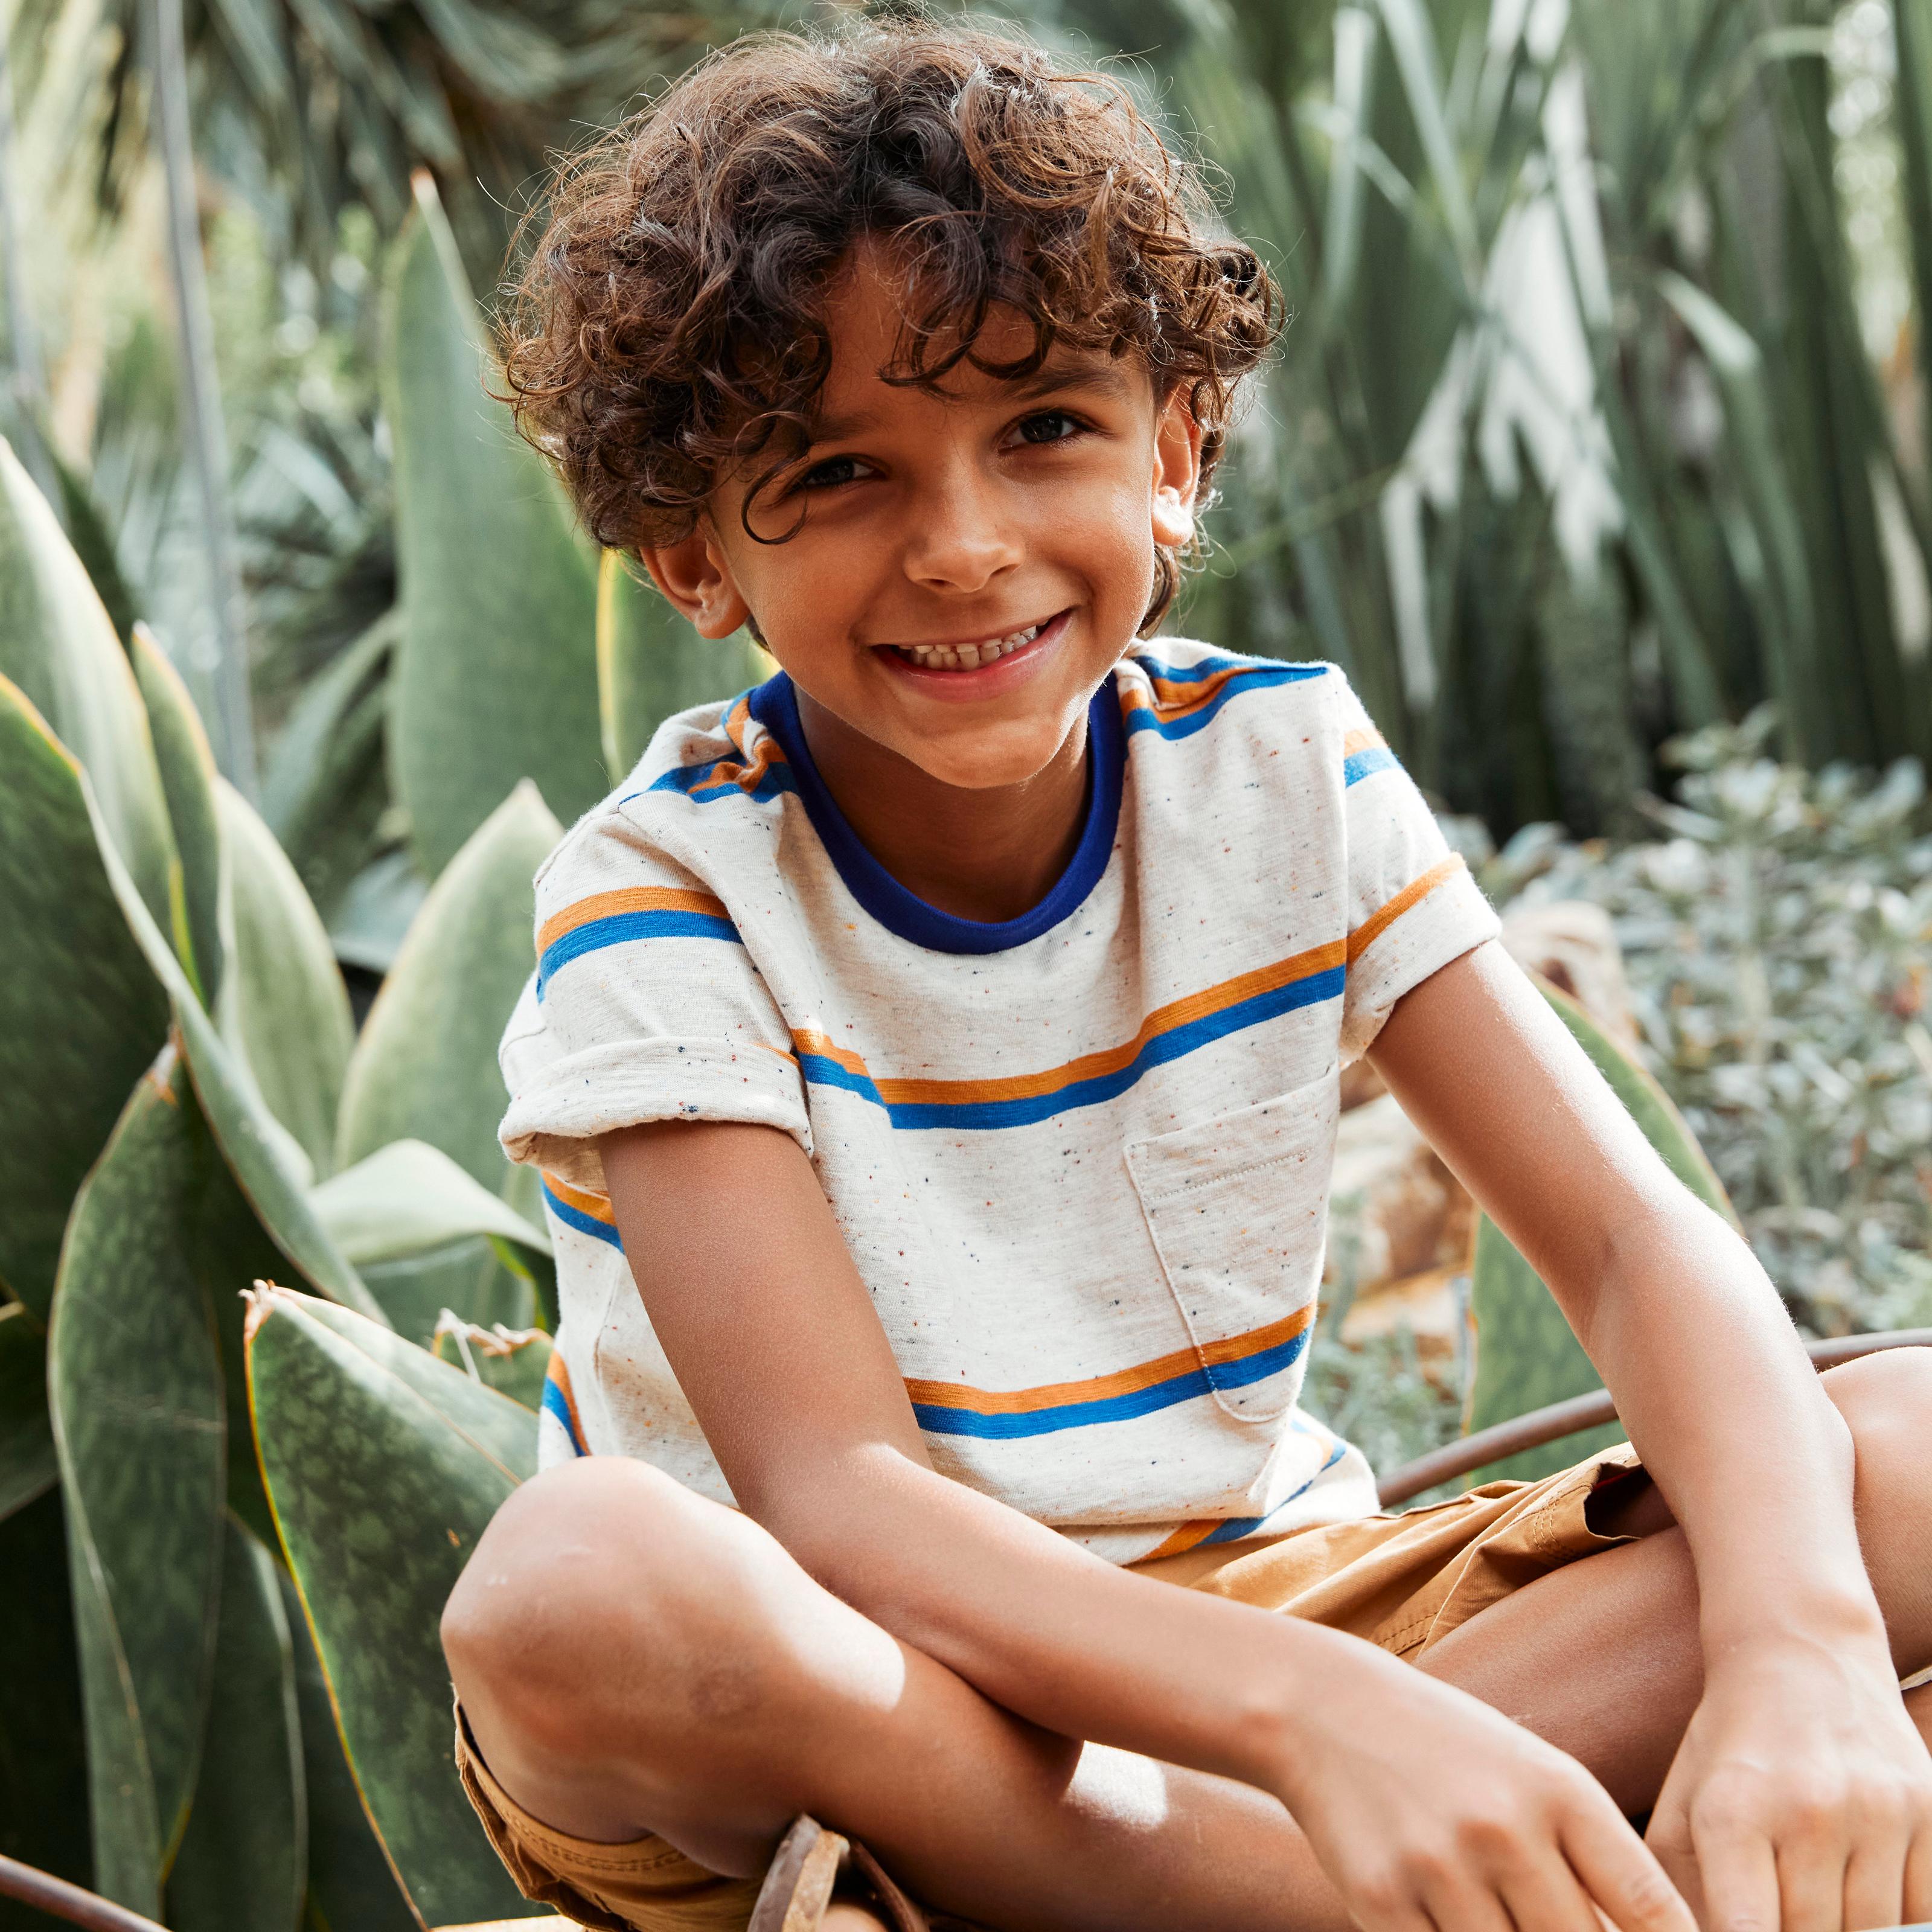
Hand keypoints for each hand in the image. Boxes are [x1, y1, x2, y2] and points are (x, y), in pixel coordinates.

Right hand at [1278, 1642, 1694, 1931]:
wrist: (1324, 1708)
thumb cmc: (1450, 1750)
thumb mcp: (1531, 1776)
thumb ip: (1588, 1862)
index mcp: (1559, 1791)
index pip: (1653, 1909)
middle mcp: (1505, 1828)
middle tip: (1545, 1921)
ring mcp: (1440, 1867)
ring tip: (1492, 1906)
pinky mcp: (1381, 1901)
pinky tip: (1444, 1918)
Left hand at [1649, 1633, 1931, 1930]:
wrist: (1802, 1654)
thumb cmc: (1730, 1747)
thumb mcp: (1681, 1807)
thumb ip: (1682, 1892)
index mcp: (1732, 1811)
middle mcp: (1807, 1811)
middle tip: (1781, 1920)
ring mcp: (1878, 1812)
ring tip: (1818, 1910)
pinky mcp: (1931, 1812)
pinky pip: (1924, 1910)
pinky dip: (1900, 1923)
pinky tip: (1862, 1903)